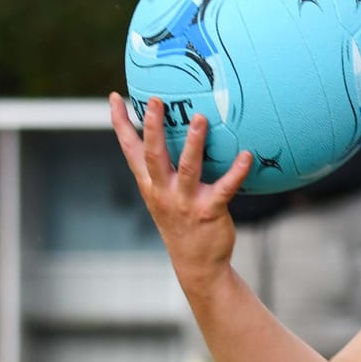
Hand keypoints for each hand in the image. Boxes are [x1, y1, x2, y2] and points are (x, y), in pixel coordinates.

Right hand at [107, 94, 249, 291]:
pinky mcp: (209, 212)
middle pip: (154, 154)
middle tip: (156, 100)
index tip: (115, 97)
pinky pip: (224, 189)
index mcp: (150, 184)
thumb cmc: (183, 222)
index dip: (121, 124)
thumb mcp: (166, 196)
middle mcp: (163, 191)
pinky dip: (236, 172)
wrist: (197, 264)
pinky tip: (246, 156)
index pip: (130, 150)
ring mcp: (185, 202)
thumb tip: (179, 136)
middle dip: (153, 127)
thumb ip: (166, 171)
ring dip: (193, 142)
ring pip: (187, 168)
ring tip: (200, 118)